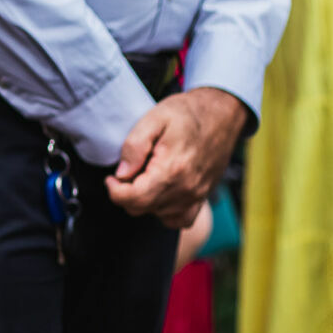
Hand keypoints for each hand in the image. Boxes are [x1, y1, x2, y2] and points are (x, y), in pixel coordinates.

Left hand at [104, 87, 248, 228]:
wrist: (221, 114)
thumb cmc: (188, 113)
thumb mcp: (154, 118)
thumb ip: (134, 146)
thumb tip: (122, 174)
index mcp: (172, 169)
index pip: (134, 199)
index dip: (114, 191)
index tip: (111, 178)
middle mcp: (186, 189)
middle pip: (142, 208)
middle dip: (127, 193)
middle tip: (129, 170)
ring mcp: (196, 196)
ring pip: (157, 214)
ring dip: (144, 200)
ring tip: (146, 176)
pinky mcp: (202, 197)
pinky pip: (180, 220)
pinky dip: (165, 211)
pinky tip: (160, 192)